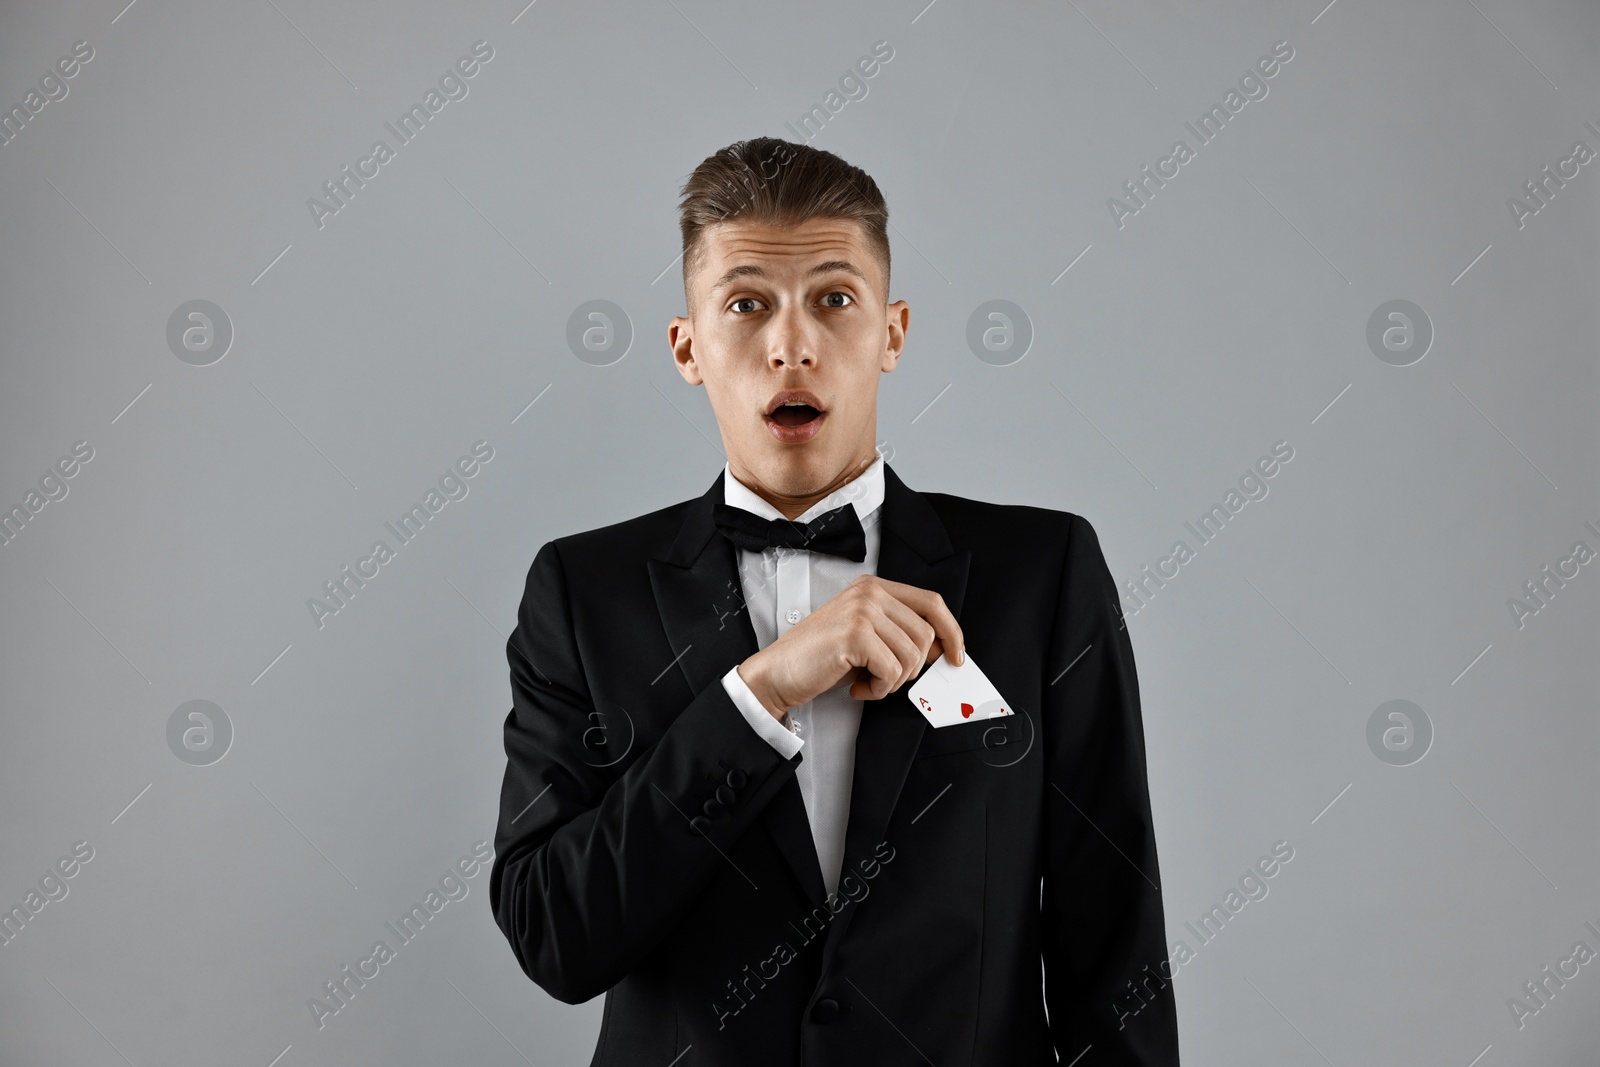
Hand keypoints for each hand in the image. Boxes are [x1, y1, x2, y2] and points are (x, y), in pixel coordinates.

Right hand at [738, 575, 963, 718]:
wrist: (778, 673)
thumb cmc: (819, 658)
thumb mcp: (866, 637)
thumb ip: (900, 633)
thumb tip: (943, 648)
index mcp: (874, 587)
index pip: (931, 602)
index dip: (952, 631)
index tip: (956, 656)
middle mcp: (869, 592)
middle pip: (925, 634)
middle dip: (911, 668)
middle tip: (883, 678)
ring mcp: (862, 611)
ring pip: (912, 655)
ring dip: (893, 681)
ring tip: (866, 682)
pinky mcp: (855, 634)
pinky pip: (891, 670)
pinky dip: (878, 689)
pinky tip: (857, 687)